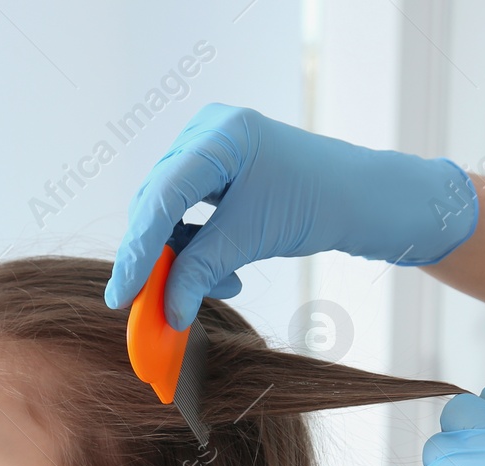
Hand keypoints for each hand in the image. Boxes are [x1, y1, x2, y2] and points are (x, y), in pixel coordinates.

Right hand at [104, 103, 480, 329]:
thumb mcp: (253, 239)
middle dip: (159, 258)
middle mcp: (208, 133)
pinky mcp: (218, 170)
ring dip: (186, 258)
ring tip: (220, 285)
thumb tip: (166, 312)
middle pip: (159, 203)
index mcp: (220, 135)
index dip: (138, 249)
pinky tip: (226, 275)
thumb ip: (201, 270)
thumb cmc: (319, 202)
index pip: (162, 196)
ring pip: (171, 213)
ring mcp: (211, 149)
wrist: (361, 198)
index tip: (122, 294)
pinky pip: (190, 214)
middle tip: (155, 305)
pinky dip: (201, 249)